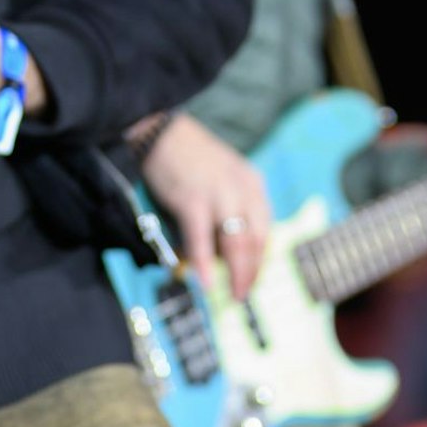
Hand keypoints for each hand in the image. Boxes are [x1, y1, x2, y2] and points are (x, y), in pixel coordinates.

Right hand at [138, 113, 272, 298]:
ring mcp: (219, 195)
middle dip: (251, 272)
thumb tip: (224, 249)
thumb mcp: (222, 177)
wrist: (161, 132)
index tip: (254, 277)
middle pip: (256, 240)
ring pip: (237, 243)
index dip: (261, 258)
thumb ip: (229, 207)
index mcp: (252, 183)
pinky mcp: (193, 200)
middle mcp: (242, 189)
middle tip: (243, 293)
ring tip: (233, 294)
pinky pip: (202, 239)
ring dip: (237, 273)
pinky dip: (204, 262)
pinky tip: (204, 281)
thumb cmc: (189, 157)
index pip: (265, 229)